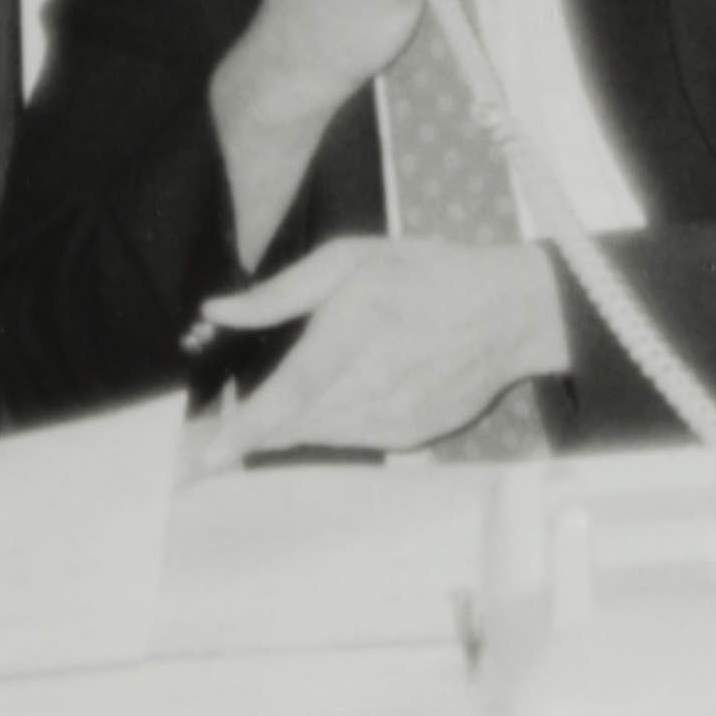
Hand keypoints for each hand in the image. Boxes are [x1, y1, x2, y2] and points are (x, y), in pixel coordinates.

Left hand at [193, 234, 566, 459]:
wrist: (509, 314)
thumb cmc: (426, 275)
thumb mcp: (352, 259)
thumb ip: (281, 291)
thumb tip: (216, 311)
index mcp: (357, 328)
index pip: (293, 389)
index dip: (248, 426)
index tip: (206, 456)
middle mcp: (375, 382)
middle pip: (294, 425)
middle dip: (250, 431)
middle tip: (206, 435)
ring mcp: (395, 417)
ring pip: (316, 437)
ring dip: (287, 426)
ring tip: (288, 400)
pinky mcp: (407, 437)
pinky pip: (346, 441)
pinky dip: (327, 426)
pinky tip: (341, 395)